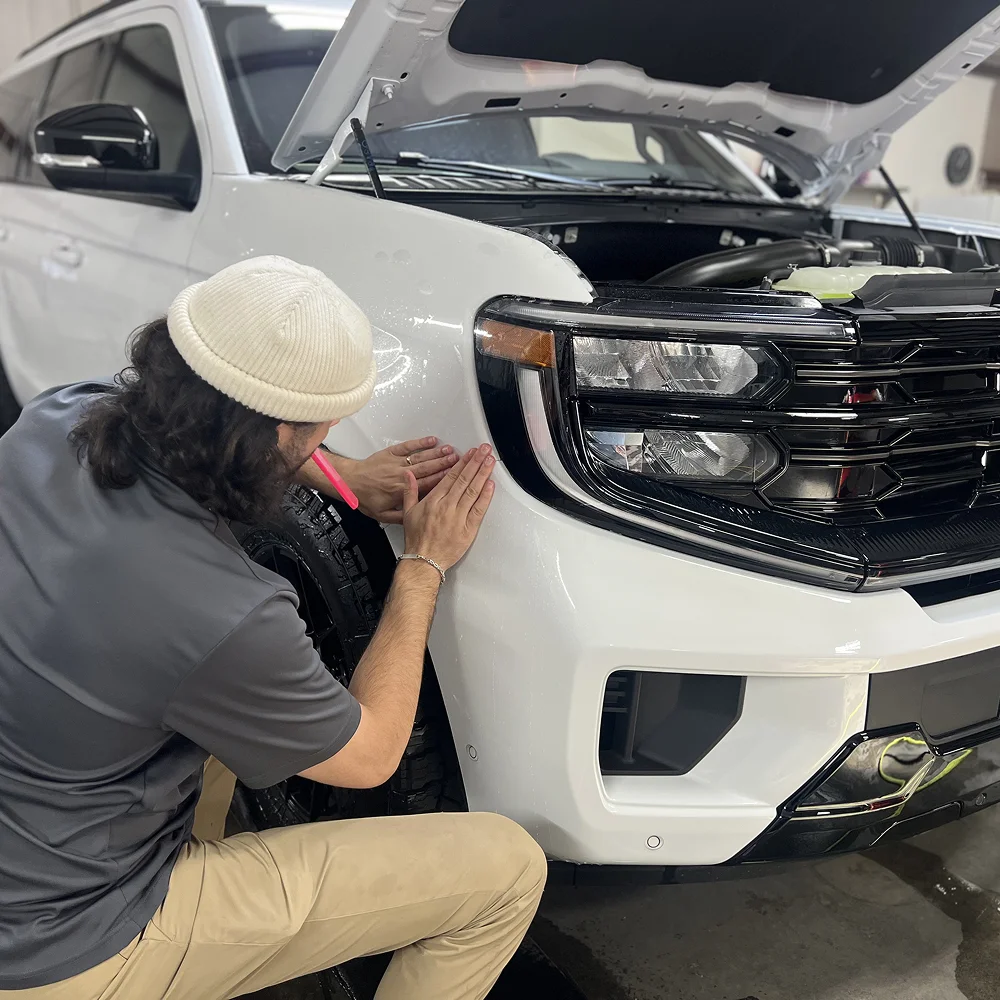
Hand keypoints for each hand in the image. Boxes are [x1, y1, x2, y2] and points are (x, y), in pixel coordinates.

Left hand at [342, 437, 458, 523]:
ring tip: (450, 450)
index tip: (456, 477)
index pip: (427, 485)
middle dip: (445, 464)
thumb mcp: (383, 515)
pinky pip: (408, 446)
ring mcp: (396, 463)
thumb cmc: (365, 498)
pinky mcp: (390, 453)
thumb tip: (418, 518)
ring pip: (420, 457)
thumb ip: (402, 517)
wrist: (349, 483)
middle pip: (427, 468)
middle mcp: (400, 475)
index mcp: (400, 491)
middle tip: (459, 460)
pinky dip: (420, 443)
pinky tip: (431, 440)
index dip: (442, 480)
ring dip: (436, 453)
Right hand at [401, 445, 495, 570]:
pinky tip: (491, 485)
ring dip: (482, 474)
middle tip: (485, 450)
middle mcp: (447, 506)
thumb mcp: (408, 512)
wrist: (423, 561)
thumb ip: (409, 491)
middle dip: (476, 462)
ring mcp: (458, 517)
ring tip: (489, 461)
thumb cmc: (416, 539)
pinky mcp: (468, 529)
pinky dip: (486, 497)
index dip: (463, 462)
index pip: (451, 476)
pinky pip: (478, 510)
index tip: (470, 452)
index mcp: (434, 500)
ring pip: (473, 491)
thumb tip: (408, 475)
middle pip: (464, 479)